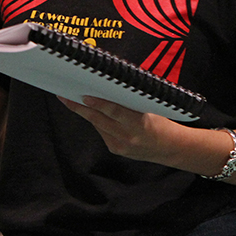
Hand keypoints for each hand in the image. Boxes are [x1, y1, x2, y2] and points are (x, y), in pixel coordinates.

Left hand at [58, 95, 183, 165]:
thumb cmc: (163, 123)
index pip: (114, 112)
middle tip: (64, 96)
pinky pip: (102, 131)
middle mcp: (128, 138)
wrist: (171, 148)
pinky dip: (96, 120)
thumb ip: (131, 101)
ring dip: (85, 112)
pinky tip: (89, 111)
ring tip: (70, 99)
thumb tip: (109, 85)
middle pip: (99, 120)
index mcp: (139, 124)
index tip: (84, 95)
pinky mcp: (116, 150)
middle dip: (79, 107)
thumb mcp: (151, 108)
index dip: (98, 103)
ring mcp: (121, 146)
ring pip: (97, 125)